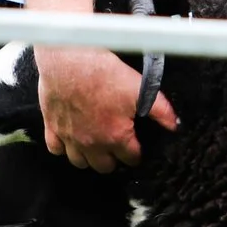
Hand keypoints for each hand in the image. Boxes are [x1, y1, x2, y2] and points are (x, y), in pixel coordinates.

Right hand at [37, 43, 178, 172]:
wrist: (70, 59)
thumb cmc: (104, 72)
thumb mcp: (140, 88)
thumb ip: (161, 110)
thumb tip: (175, 125)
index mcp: (116, 136)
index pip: (131, 159)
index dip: (136, 153)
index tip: (136, 147)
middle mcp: (92, 143)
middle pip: (105, 167)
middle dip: (113, 159)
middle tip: (116, 146)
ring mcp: (70, 137)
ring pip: (79, 163)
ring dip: (88, 157)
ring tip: (95, 145)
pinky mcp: (52, 127)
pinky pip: (55, 149)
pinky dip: (63, 148)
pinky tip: (70, 139)